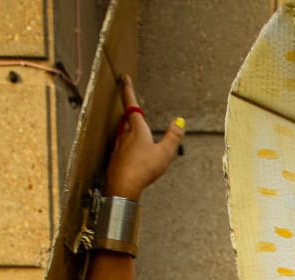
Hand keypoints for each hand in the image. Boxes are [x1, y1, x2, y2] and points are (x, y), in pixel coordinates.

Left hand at [105, 75, 184, 199]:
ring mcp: (118, 147)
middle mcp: (124, 134)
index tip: (124, 78)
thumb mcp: (164, 153)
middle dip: (129, 112)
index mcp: (136, 128)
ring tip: (134, 132)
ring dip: (128, 130)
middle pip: (126, 118)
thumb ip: (173, 138)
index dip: (127, 89)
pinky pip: (121, 148)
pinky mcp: (115, 159)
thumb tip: (180, 122)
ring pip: (122, 133)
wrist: (123, 186)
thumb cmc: (143, 168)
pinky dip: (126, 147)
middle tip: (132, 107)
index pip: (131, 103)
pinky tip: (130, 156)